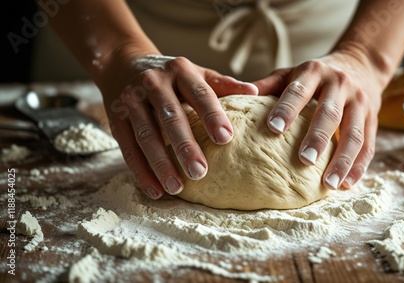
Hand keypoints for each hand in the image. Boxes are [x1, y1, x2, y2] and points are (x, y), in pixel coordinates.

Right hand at [100, 52, 257, 198]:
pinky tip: (154, 191)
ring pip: (146, 135)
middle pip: (170, 117)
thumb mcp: (195, 72)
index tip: (227, 139)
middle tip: (201, 172)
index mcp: (180, 70)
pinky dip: (140, 171)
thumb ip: (223, 84)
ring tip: (176, 188)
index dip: (212, 115)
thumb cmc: (171, 74)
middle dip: (185, 146)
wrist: (123, 62)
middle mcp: (154, 83)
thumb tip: (256, 92)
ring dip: (161, 164)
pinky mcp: (116, 118)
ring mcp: (132, 101)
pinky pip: (128, 147)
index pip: (199, 93)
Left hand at [253, 51, 384, 189]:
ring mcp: (360, 103)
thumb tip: (240, 95)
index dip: (287, 109)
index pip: (300, 91)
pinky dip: (358, 166)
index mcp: (315, 72)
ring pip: (354, 134)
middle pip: (330, 114)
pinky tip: (346, 184)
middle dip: (318, 138)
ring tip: (329, 184)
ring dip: (342, 160)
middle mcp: (340, 85)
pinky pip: (368, 145)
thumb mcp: (292, 72)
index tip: (273, 128)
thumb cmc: (316, 75)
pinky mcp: (373, 119)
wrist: (361, 65)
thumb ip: (269, 85)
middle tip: (304, 161)